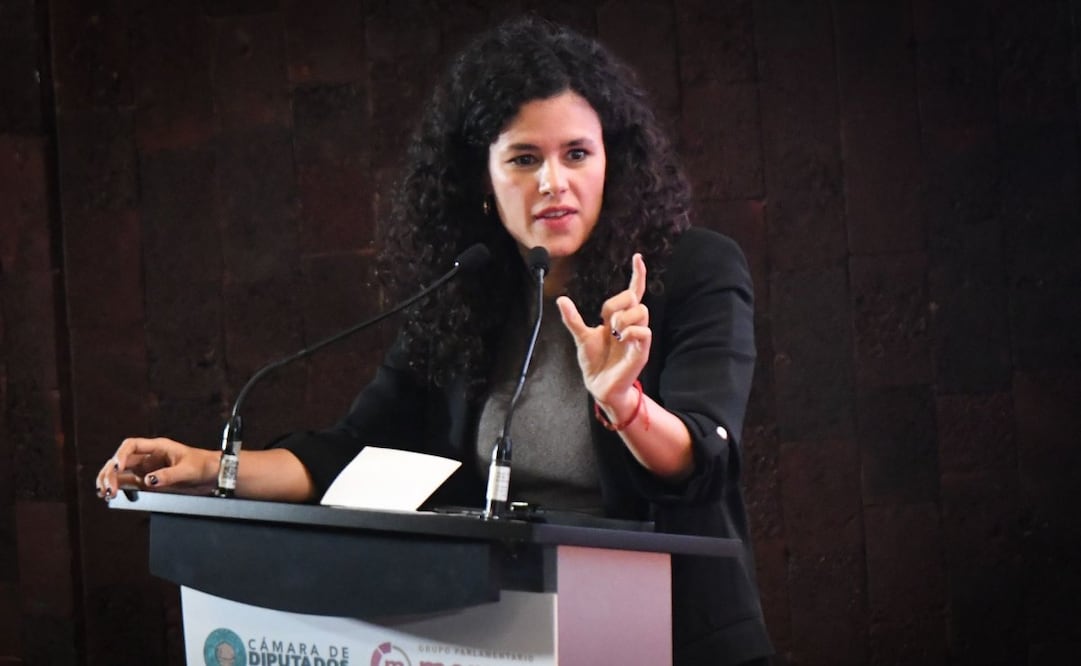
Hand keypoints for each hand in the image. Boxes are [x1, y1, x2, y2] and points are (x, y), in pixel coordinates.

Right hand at [95, 437, 218, 500]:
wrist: (213, 475)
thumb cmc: (203, 466)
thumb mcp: (188, 470)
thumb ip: (168, 475)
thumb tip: (148, 481)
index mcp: (158, 447)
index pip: (132, 445)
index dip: (120, 455)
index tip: (117, 467)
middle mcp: (149, 457)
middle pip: (121, 460)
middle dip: (110, 472)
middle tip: (108, 488)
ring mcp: (147, 469)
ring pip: (120, 472)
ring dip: (110, 481)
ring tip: (106, 494)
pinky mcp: (148, 482)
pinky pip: (128, 484)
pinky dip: (117, 488)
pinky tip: (108, 495)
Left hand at [557, 253, 650, 417]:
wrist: (599, 385)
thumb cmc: (595, 361)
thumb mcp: (581, 336)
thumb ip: (573, 319)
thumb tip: (560, 299)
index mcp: (619, 318)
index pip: (633, 292)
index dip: (637, 275)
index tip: (637, 257)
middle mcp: (631, 324)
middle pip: (633, 297)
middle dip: (618, 304)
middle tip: (608, 323)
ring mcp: (638, 336)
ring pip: (641, 310)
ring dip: (623, 318)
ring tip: (614, 333)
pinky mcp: (641, 350)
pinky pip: (643, 331)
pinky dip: (630, 330)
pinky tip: (621, 338)